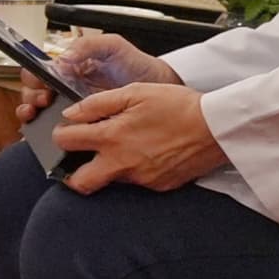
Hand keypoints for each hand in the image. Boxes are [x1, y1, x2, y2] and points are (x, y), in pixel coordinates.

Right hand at [16, 27, 175, 125]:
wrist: (161, 87)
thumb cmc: (136, 64)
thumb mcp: (112, 46)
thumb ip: (87, 46)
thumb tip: (61, 60)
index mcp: (68, 68)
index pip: (37, 72)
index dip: (33, 80)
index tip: (41, 87)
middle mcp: (65, 89)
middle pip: (34, 94)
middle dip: (30, 100)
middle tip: (42, 103)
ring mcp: (74, 109)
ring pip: (41, 115)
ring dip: (33, 118)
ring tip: (38, 119)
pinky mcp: (85, 126)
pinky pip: (64, 132)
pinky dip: (49, 136)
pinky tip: (51, 138)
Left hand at [57, 79, 226, 192]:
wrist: (217, 127)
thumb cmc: (177, 105)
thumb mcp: (134, 92)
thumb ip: (97, 104)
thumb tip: (70, 114)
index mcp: (112, 138)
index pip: (65, 142)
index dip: (61, 134)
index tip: (66, 130)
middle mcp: (122, 163)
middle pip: (79, 182)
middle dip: (71, 172)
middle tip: (78, 158)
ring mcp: (141, 179)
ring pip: (110, 180)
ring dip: (107, 167)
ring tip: (121, 148)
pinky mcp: (159, 186)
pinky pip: (136, 181)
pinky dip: (134, 169)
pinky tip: (146, 153)